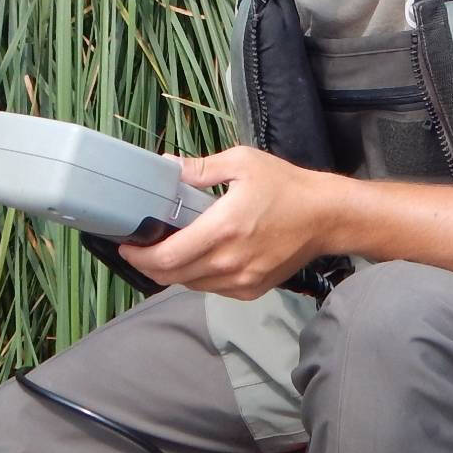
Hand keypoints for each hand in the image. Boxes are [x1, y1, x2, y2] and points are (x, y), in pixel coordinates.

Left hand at [120, 146, 338, 299]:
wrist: (325, 217)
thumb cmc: (286, 186)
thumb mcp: (242, 162)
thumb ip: (201, 167)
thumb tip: (167, 166)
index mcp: (222, 229)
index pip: (166, 257)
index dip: (139, 256)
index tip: (127, 245)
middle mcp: (228, 261)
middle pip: (172, 276)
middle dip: (149, 265)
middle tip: (140, 249)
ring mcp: (241, 280)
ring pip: (191, 285)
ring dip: (173, 272)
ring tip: (169, 251)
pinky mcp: (251, 289)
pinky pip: (213, 289)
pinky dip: (199, 278)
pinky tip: (200, 259)